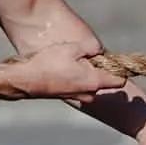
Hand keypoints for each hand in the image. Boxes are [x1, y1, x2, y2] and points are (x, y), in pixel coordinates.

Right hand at [8, 40, 126, 101]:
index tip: (111, 61)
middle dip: (100, 70)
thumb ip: (91, 47)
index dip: (119, 70)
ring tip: (72, 63)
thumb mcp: (72, 48)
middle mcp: (89, 93)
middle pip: (105, 82)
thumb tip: (99, 50)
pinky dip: (76, 79)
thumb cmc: (49, 64)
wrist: (25, 80)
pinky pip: (80, 87)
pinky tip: (63, 70)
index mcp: (94, 82)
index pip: (121, 81)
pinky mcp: (68, 96)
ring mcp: (79, 97)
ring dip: (87, 75)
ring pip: (91, 85)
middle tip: (87, 58)